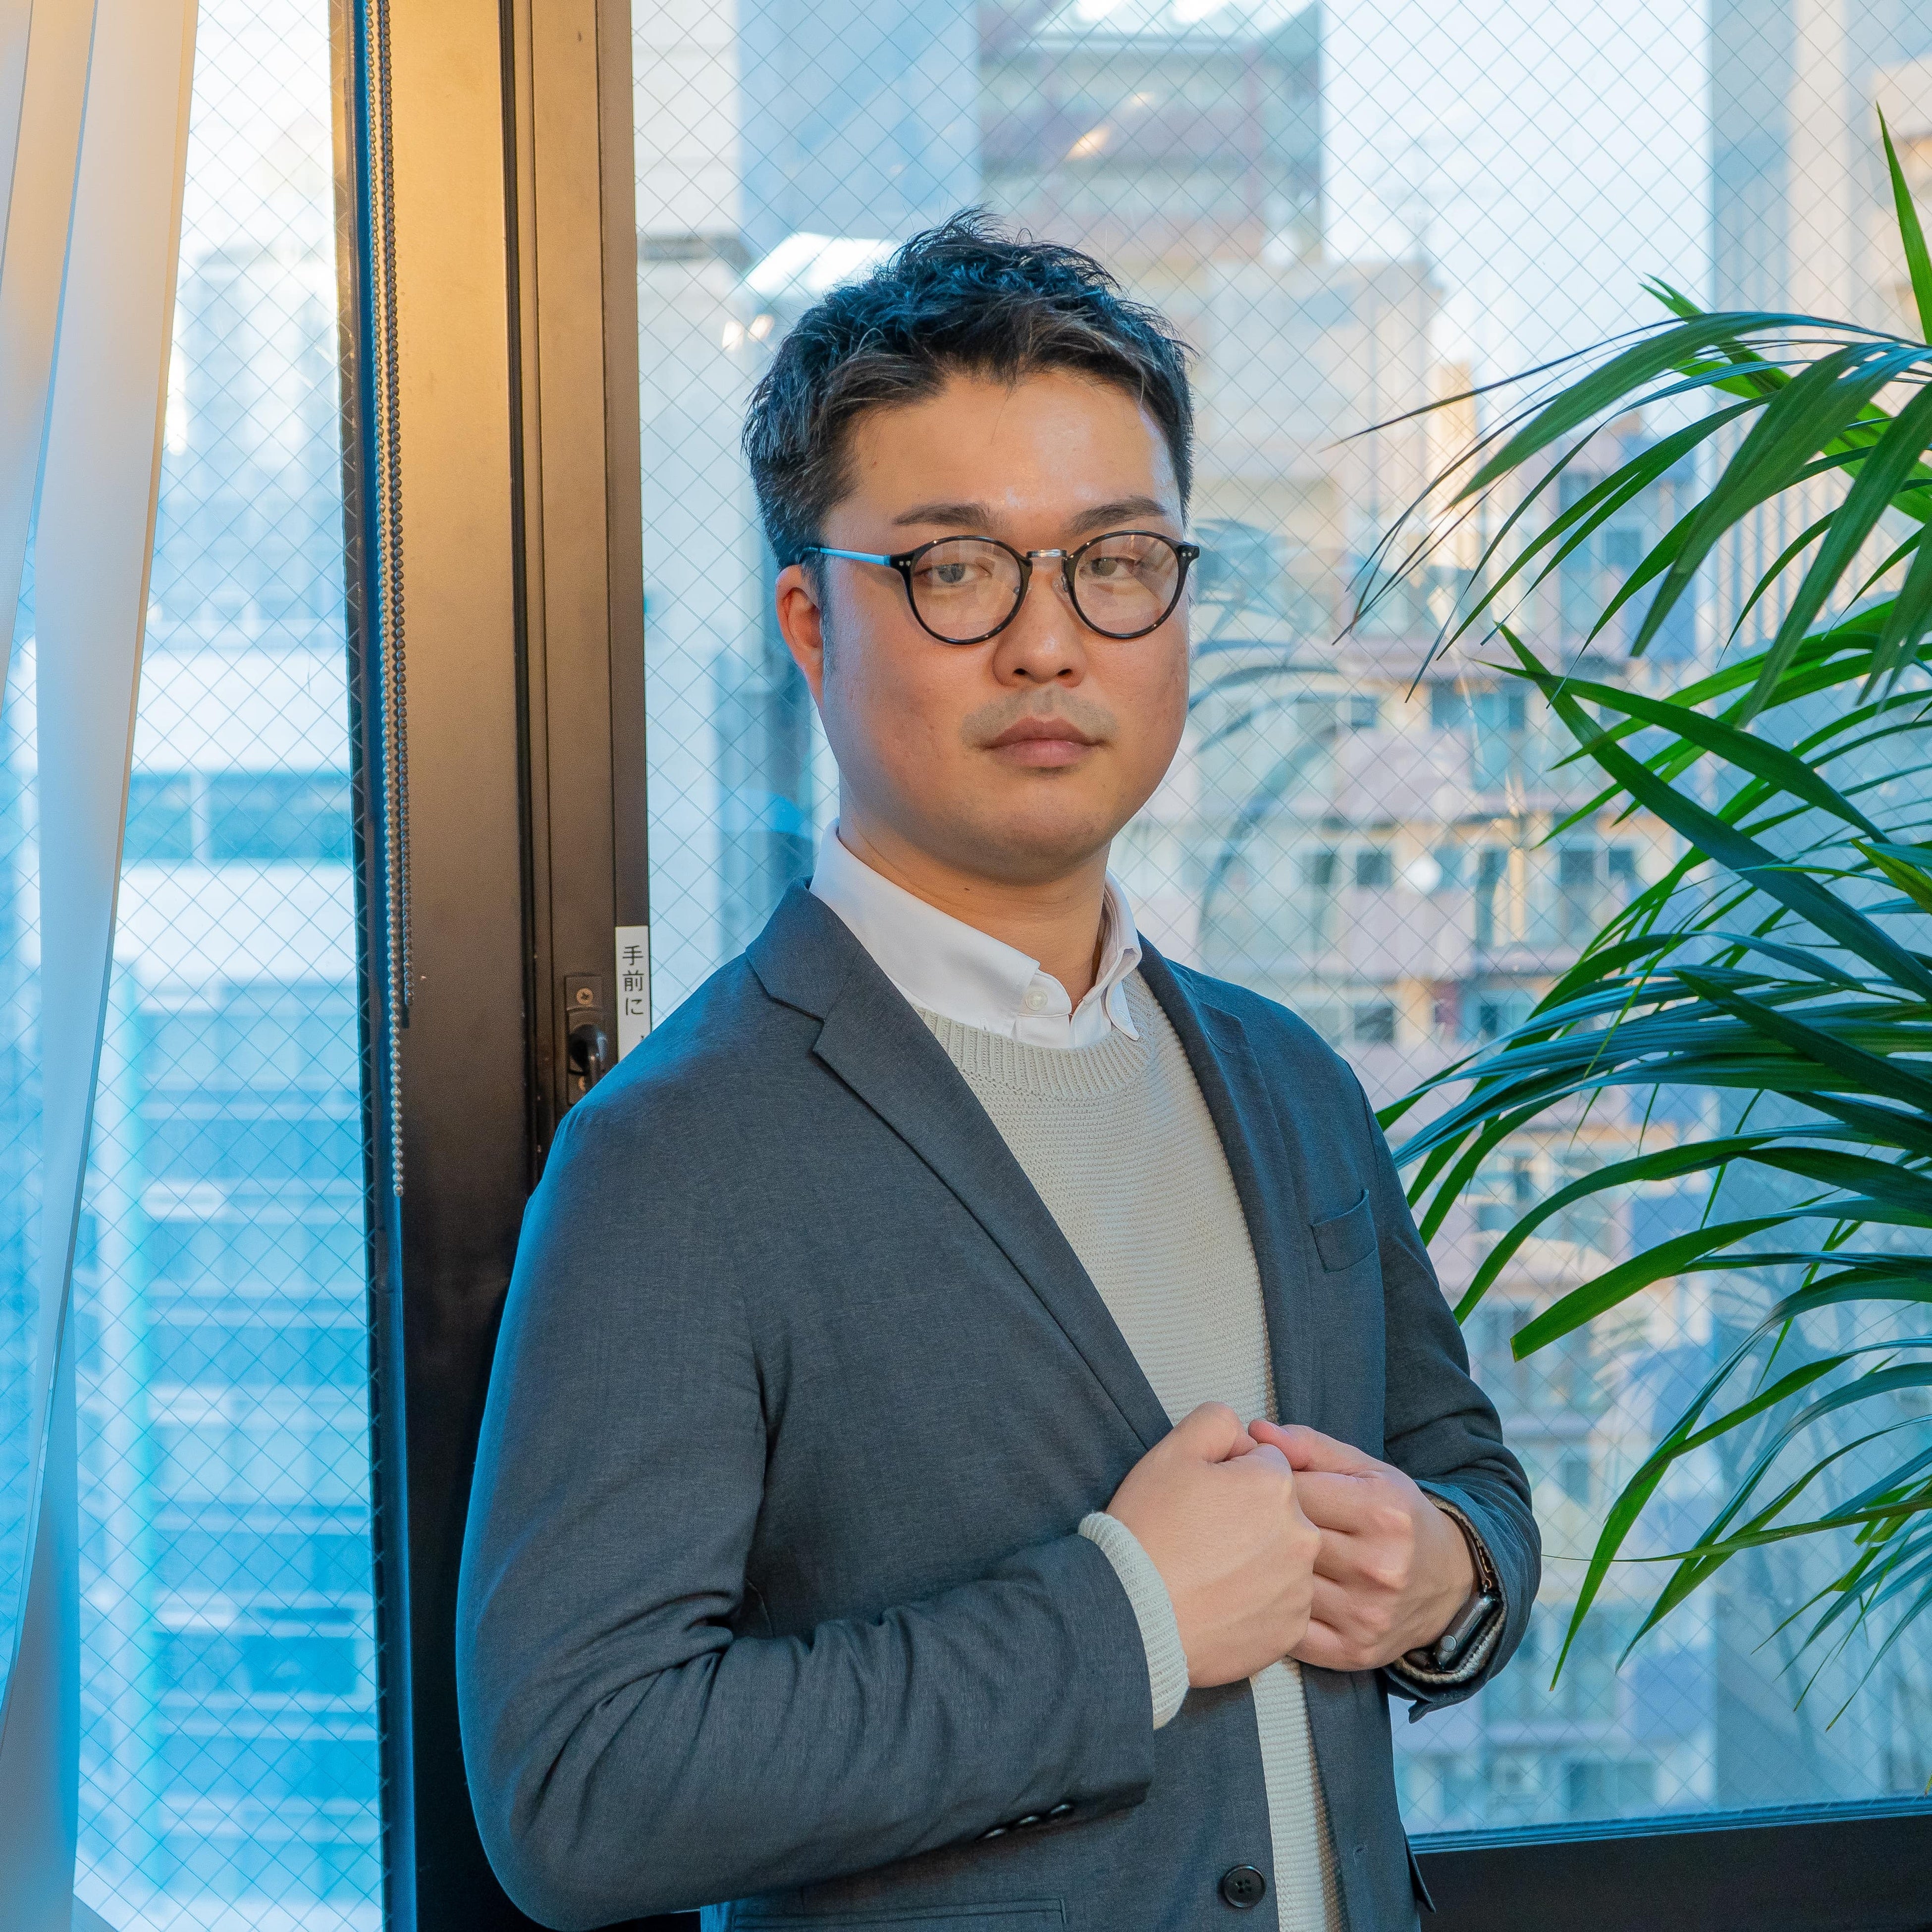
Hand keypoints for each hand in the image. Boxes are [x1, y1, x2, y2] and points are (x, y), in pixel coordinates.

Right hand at [1105, 1402, 1321, 1687]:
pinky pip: (1280, 1603)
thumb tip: (1244, 1436)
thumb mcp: (1172, 1450)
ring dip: (1256, 1558)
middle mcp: (1302, 1536)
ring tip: (1207, 1572)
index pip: (1265, 1462)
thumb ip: (1217, 1421)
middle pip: (1280, 1510)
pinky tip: (1219, 1601)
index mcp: (1276, 1485)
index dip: (1230, 1475)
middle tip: (1200, 1535)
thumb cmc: (1150, 1529)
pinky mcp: (1289, 1630)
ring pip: (1282, 1557)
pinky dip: (1256, 1601)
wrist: (1134, 1617)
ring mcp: (1299, 1588)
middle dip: (1248, 1515)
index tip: (1200, 1497)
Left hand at [1247, 1421, 1474, 1672]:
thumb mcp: (1366, 1471)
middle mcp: (1379, 1567)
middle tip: (1245, 1522)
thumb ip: (1309, 1446)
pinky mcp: (1353, 1652)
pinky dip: (1272, 1613)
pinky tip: (1267, 1595)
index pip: (1293, 1491)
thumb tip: (1256, 1431)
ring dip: (1260, 1571)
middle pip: (1287, 1540)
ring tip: (1252, 1556)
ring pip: (1283, 1586)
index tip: (1255, 1487)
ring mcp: (1366, 1614)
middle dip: (1258, 1527)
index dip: (1264, 1486)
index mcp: (1381, 1512)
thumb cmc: (1396, 1516)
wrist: (1449, 1583)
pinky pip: (1289, 1633)